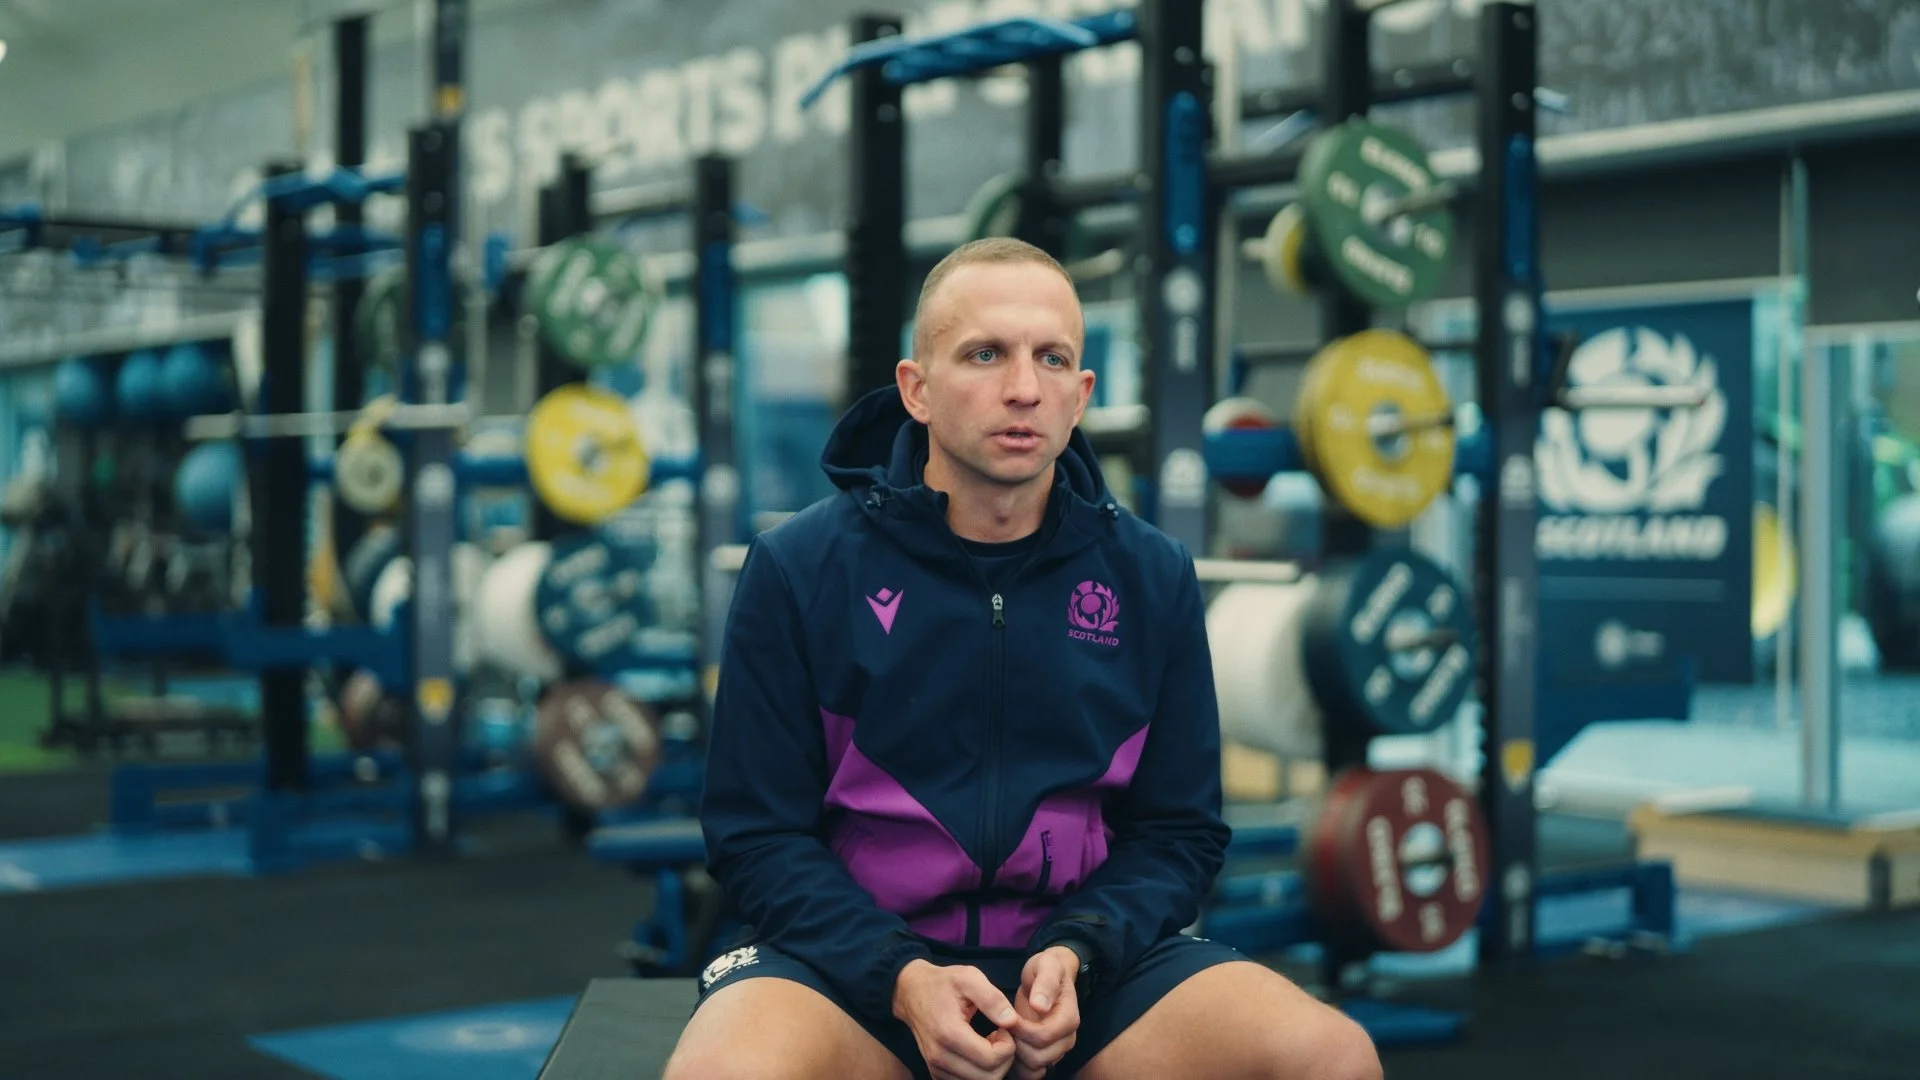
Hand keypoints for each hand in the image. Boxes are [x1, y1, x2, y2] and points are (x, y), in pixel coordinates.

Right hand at [893, 959, 1020, 1079]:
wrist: (911, 992)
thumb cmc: (943, 983)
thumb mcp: (969, 977)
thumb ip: (992, 998)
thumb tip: (1011, 1021)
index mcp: (949, 1033)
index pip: (991, 1059)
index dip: (1008, 1046)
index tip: (1005, 1027)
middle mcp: (940, 1056)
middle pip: (988, 1077)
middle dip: (1004, 1058)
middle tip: (1000, 1036)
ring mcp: (936, 1067)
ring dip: (992, 1067)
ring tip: (990, 1043)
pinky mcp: (935, 1072)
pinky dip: (979, 1073)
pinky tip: (978, 1051)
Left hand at [1008, 946, 1081, 1079]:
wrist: (1045, 978)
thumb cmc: (1045, 969)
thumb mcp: (1046, 965)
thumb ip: (1045, 983)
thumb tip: (1040, 1005)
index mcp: (1069, 1018)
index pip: (1045, 1036)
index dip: (1023, 1030)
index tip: (1009, 1017)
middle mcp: (1067, 1038)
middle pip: (1040, 1057)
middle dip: (1018, 1043)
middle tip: (1006, 1026)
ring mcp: (1057, 1050)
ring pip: (1036, 1068)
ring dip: (1017, 1055)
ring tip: (1008, 1034)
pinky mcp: (1046, 1056)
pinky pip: (1032, 1073)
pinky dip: (1019, 1065)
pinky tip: (1011, 1045)